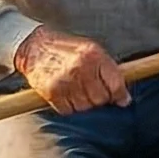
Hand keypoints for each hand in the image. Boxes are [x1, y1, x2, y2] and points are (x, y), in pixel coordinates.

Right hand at [12, 26, 129, 114]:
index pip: (116, 84)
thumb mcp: (92, 50)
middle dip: (101, 99)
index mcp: (94, 55)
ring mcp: (65, 81)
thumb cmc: (67, 49)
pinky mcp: (51, 92)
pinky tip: (67, 95)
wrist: (34, 46)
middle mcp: (80, 68)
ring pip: (85, 107)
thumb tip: (124, 98)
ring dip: (85, 103)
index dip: (120, 95)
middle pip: (100, 99)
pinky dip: (70, 107)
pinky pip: (68, 110)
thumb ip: (109, 70)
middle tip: (94, 92)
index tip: (122, 100)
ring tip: (79, 92)